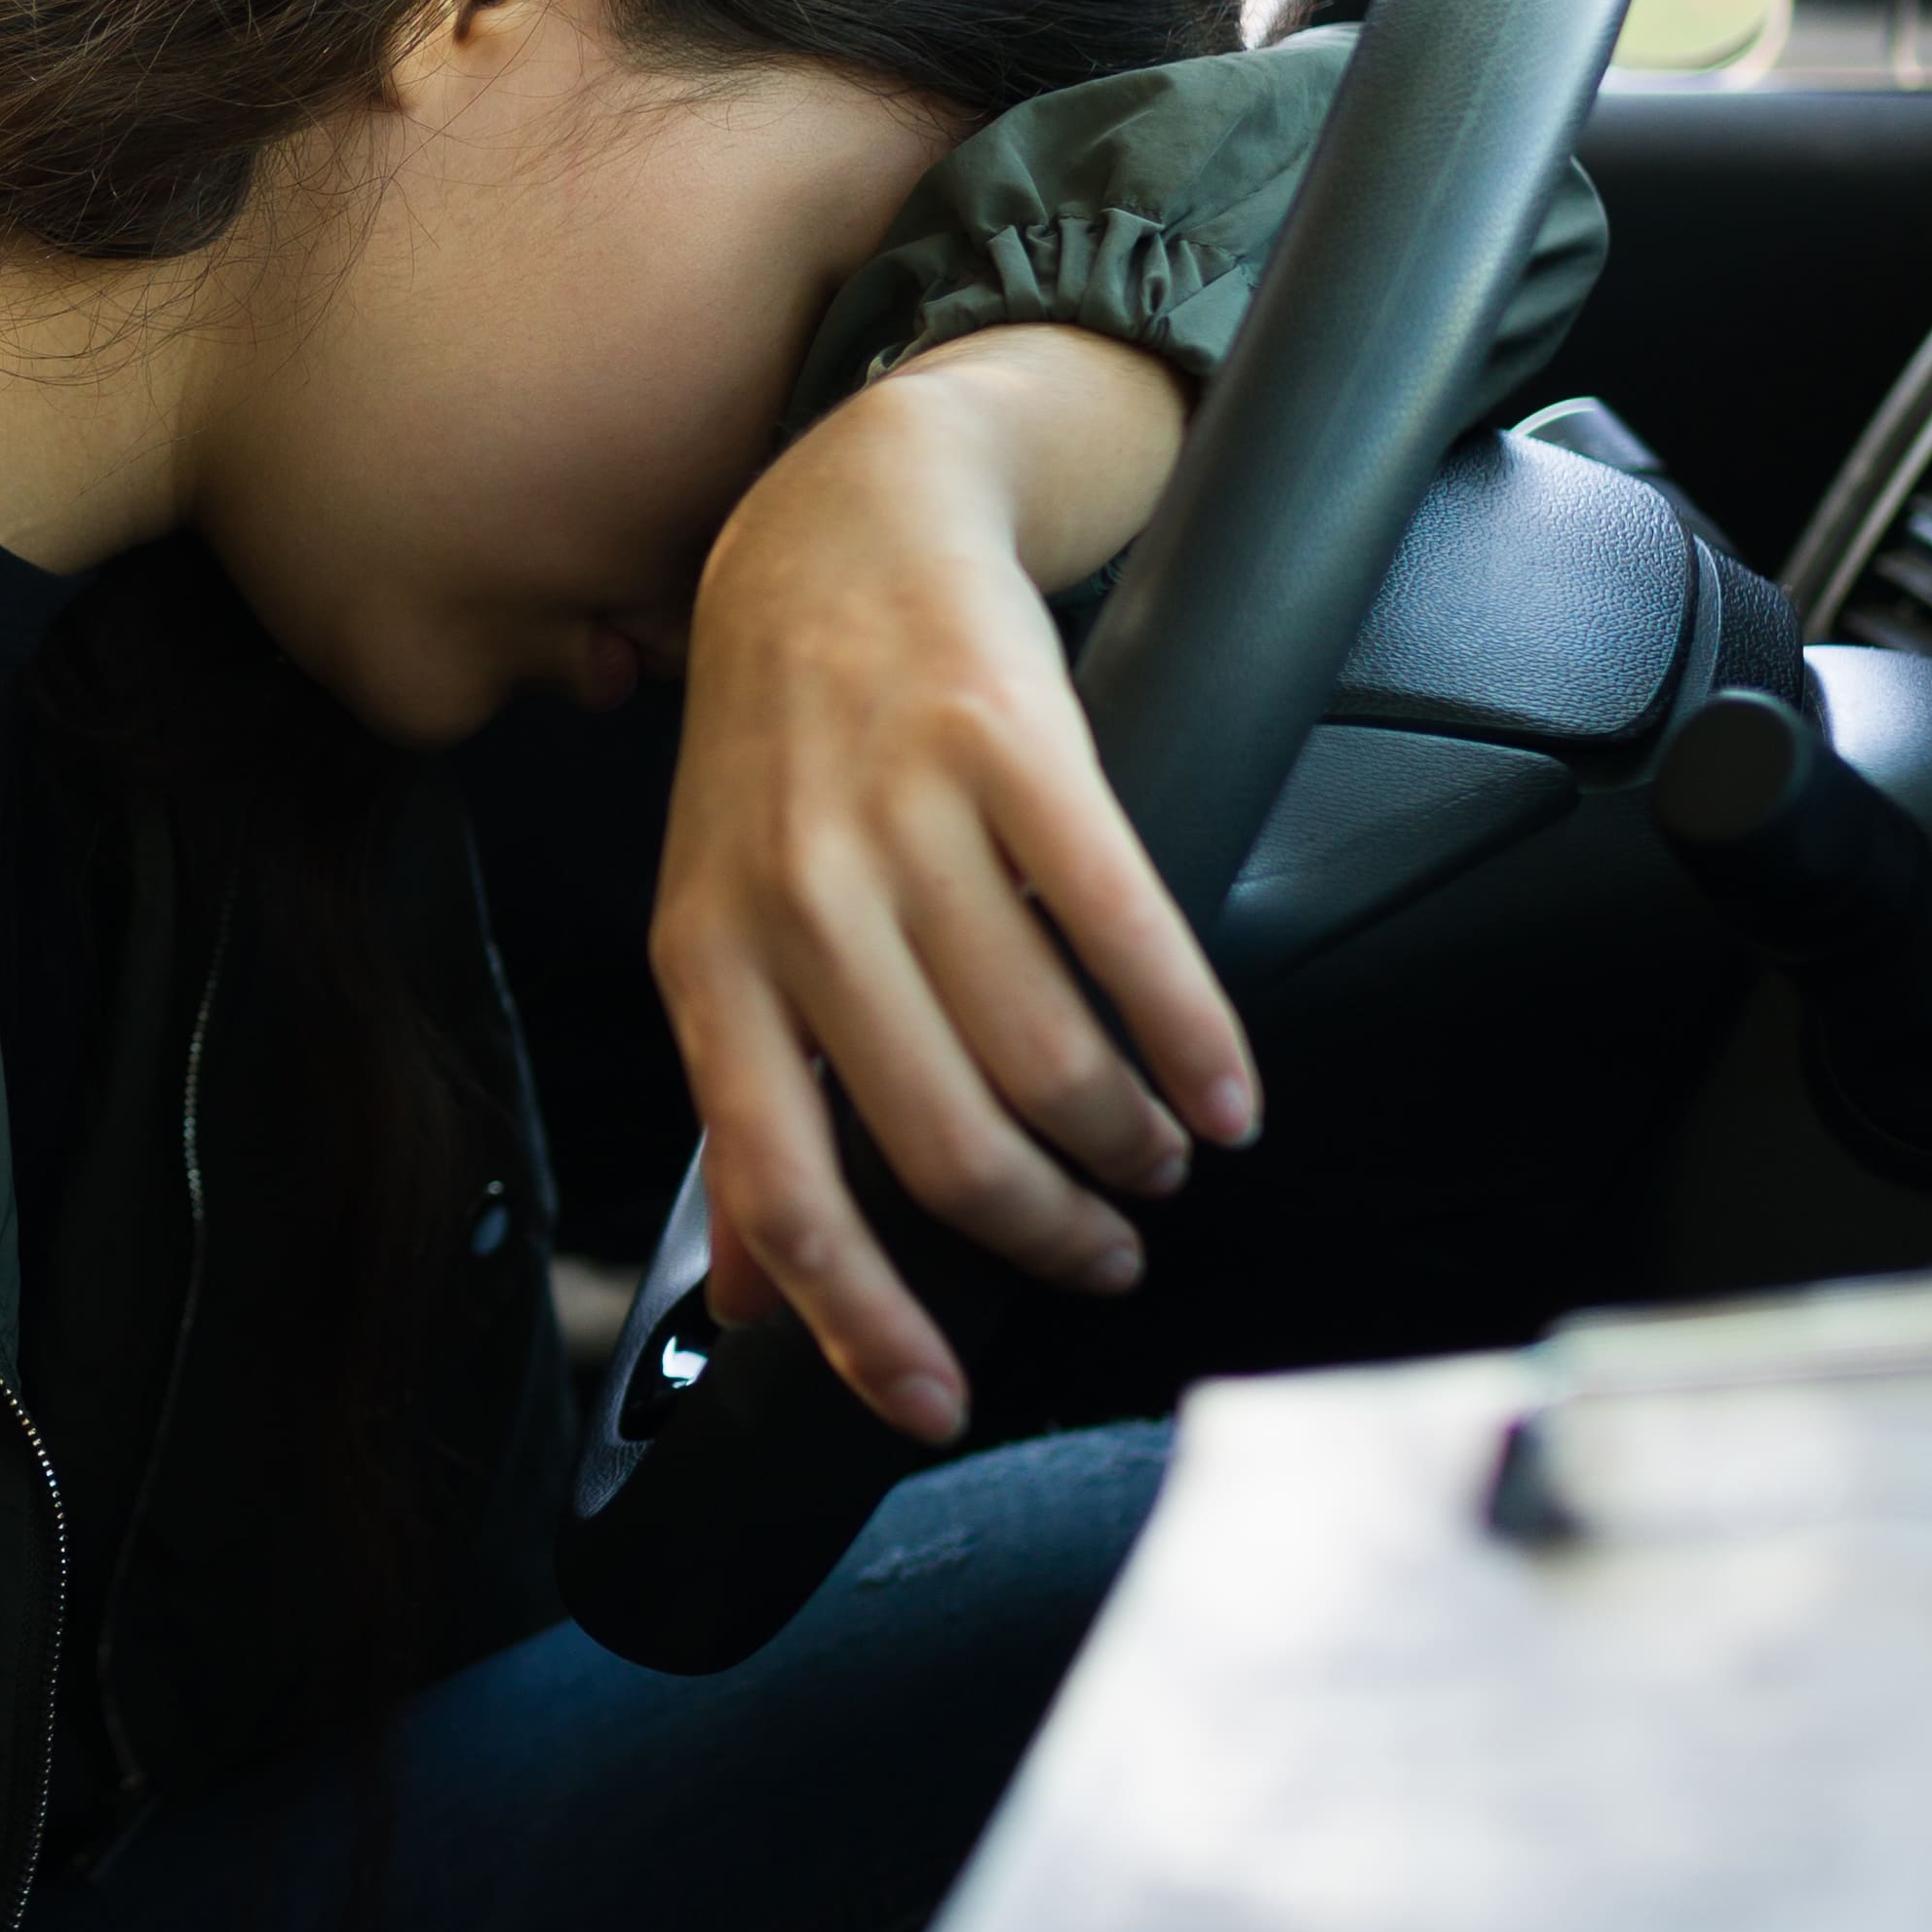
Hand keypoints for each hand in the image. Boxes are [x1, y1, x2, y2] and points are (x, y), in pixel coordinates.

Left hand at [653, 329, 1253, 1438]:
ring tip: (1162, 1165)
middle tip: (1105, 1254)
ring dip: (1126, 1144)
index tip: (936, 1403)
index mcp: (708, 962)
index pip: (776, 1185)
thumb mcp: (719, 926)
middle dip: (1044, 1232)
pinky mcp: (1014, 743)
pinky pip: (1125, 931)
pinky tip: (1222, 1090)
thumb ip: (743, 1108)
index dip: (859, 1321)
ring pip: (1042, 1053)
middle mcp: (794, 897)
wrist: (833, 528)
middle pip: (940, 1141)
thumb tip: (749, 1297)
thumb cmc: (776, 754)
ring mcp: (902, 815)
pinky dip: (1193, 1038)